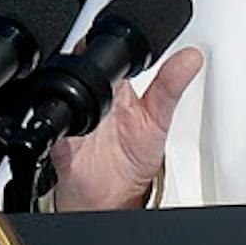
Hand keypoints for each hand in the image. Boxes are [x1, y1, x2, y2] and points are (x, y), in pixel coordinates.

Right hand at [50, 46, 203, 210]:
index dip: (113, 50)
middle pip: (81, 68)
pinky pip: (53, 125)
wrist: (113, 193)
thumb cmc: (135, 154)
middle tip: (113, 88)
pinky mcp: (60, 138)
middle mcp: (93, 97)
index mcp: (117, 85)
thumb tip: (192, 58)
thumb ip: (171, 87)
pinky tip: (79, 132)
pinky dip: (61, 126)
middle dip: (92, 73)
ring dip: (77, 97)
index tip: (127, 59)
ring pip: (64, 92)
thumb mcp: (158, 118)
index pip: (109, 55)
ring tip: (100, 115)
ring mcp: (75, 116)